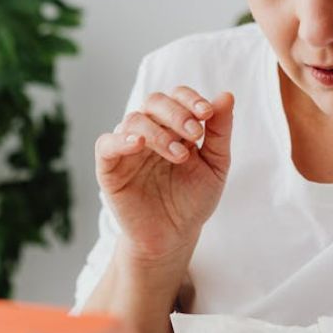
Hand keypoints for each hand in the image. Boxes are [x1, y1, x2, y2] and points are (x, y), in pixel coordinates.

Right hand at [94, 88, 233, 264]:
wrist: (175, 236)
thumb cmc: (194, 200)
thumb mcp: (215, 165)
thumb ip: (220, 131)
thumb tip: (226, 96)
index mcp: (174, 126)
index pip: (177, 97)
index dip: (191, 99)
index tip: (208, 114)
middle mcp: (149, 131)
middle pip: (154, 102)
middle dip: (176, 113)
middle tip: (194, 134)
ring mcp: (128, 148)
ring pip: (133, 120)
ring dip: (158, 132)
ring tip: (180, 155)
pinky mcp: (109, 168)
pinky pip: (106, 144)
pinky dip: (120, 140)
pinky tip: (138, 144)